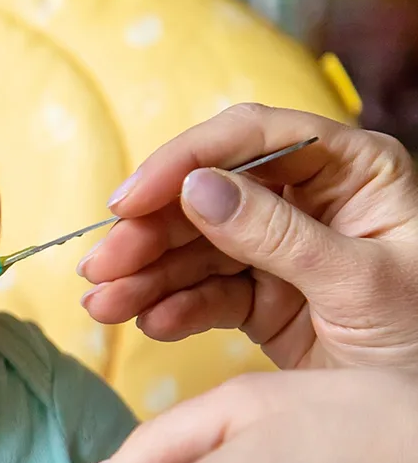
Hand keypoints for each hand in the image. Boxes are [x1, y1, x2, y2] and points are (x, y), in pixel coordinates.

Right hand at [78, 104, 417, 369]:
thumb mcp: (360, 283)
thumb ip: (277, 235)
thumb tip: (196, 189)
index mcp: (354, 171)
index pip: (255, 139)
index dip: (183, 161)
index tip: (129, 200)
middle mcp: (312, 201)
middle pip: (209, 195)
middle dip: (150, 232)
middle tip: (102, 267)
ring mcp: (283, 250)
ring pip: (196, 248)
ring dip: (146, 276)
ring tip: (104, 305)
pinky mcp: (264, 298)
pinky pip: (206, 294)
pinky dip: (173, 309)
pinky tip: (149, 323)